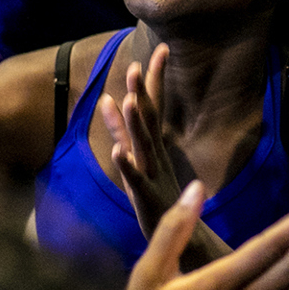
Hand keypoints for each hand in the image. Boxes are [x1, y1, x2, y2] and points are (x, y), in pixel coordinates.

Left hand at [100, 42, 184, 235]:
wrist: (181, 241)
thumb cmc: (157, 196)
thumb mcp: (136, 157)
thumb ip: (119, 129)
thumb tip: (106, 97)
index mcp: (155, 146)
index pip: (156, 105)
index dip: (155, 78)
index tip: (161, 48)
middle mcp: (156, 156)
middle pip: (150, 120)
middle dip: (144, 93)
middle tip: (136, 65)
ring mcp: (153, 176)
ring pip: (144, 146)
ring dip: (137, 124)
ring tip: (131, 101)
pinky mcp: (147, 198)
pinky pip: (136, 180)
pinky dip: (128, 165)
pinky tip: (119, 152)